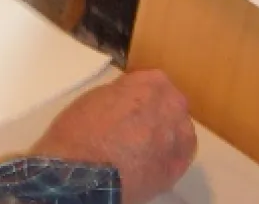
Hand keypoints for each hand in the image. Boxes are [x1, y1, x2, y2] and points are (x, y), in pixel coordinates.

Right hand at [31, 70, 196, 203]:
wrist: (82, 175)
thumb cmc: (80, 131)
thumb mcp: (97, 97)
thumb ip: (123, 93)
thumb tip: (130, 99)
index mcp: (152, 84)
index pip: (154, 83)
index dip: (140, 96)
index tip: (130, 107)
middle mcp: (172, 106)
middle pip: (170, 106)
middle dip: (157, 115)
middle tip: (135, 129)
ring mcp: (178, 137)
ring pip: (178, 132)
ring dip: (165, 136)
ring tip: (141, 150)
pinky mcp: (178, 166)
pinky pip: (178, 157)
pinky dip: (166, 158)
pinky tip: (148, 164)